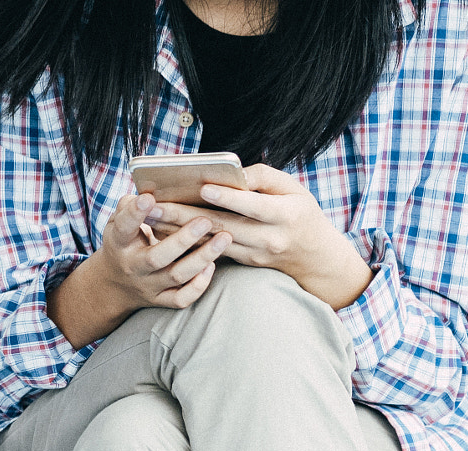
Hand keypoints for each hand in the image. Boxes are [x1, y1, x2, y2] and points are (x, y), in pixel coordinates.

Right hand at [46, 193, 231, 347]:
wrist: (116, 284)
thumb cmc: (125, 242)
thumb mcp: (116, 222)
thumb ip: (129, 206)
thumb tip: (150, 190)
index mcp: (119, 243)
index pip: (124, 227)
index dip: (135, 214)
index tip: (149, 197)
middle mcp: (133, 267)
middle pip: (157, 257)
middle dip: (182, 240)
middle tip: (205, 221)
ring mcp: (148, 286)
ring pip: (176, 276)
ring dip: (202, 258)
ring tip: (224, 238)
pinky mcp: (160, 300)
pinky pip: (181, 299)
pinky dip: (198, 285)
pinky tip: (212, 266)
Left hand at [148, 165, 372, 308]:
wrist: (315, 258)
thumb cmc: (302, 214)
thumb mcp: (294, 189)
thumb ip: (264, 178)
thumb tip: (232, 171)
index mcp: (285, 215)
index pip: (253, 206)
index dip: (229, 198)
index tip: (203, 188)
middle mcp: (269, 238)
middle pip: (223, 226)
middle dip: (186, 216)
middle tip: (156, 205)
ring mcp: (255, 254)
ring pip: (212, 242)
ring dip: (179, 231)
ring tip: (152, 217)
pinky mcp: (244, 263)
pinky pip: (212, 252)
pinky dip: (188, 242)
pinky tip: (165, 232)